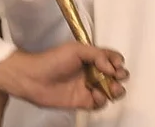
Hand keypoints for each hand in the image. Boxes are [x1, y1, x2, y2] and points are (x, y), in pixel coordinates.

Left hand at [0, 45, 127, 110]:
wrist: (33, 78)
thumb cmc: (51, 60)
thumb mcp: (76, 49)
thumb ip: (97, 55)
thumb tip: (111, 66)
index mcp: (91, 58)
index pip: (112, 59)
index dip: (118, 62)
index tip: (116, 65)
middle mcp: (92, 72)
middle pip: (115, 76)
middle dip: (120, 77)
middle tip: (116, 76)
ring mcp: (88, 87)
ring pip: (110, 91)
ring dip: (115, 90)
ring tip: (110, 88)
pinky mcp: (82, 101)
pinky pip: (99, 104)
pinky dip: (101, 100)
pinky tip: (95, 95)